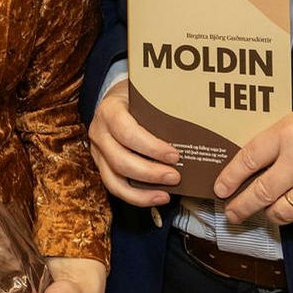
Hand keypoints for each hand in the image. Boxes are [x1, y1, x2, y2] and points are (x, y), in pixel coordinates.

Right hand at [88, 80, 178, 206]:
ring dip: (142, 192)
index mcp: (110, 111)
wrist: (115, 100)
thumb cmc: (135, 98)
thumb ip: (161, 110)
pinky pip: (116, 187)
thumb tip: (194, 125)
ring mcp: (98, 152)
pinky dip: (136, 197)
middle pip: (120, 160)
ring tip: (166, 194)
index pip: (127, 132)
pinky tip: (157, 197)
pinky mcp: (102, 166)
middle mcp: (99, 132)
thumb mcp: (145, 95)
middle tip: (175, 177)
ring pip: (114, 180)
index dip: (151, 147)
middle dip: (150, 173)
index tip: (174, 155)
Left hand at [215, 107, 292, 226]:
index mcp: (290, 135)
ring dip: (268, 214)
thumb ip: (275, 141)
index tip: (220, 189)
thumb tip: (246, 164)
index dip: (230, 177)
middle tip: (231, 213)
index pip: (249, 159)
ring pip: (281, 212)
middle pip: (260, 193)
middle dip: (241, 206)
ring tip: (263, 212)